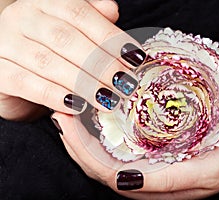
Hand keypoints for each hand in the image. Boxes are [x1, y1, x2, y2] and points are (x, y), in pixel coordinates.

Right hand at [0, 0, 145, 120]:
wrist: (13, 71)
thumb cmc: (49, 50)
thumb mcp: (71, 32)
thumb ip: (91, 19)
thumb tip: (112, 10)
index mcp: (45, 3)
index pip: (81, 15)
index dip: (110, 37)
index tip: (135, 59)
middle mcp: (23, 18)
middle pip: (66, 39)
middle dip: (100, 63)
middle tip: (125, 83)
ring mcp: (6, 43)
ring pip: (48, 62)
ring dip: (83, 83)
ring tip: (109, 99)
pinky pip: (28, 84)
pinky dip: (55, 96)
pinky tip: (78, 106)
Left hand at [51, 99, 218, 199]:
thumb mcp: (209, 170)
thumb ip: (167, 181)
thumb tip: (124, 181)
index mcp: (159, 187)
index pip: (107, 176)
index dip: (83, 153)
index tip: (67, 124)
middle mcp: (150, 179)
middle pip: (100, 167)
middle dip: (76, 143)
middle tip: (62, 112)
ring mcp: (153, 164)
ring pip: (107, 156)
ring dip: (86, 136)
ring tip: (71, 112)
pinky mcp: (158, 151)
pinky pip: (122, 146)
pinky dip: (104, 132)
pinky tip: (97, 116)